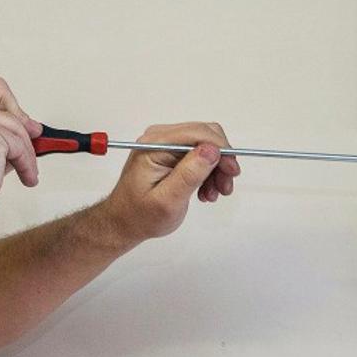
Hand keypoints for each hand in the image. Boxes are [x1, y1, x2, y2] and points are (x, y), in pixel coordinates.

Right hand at [0, 76, 42, 217]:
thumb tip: (27, 129)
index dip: (3, 103)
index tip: (16, 122)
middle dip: (18, 110)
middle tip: (30, 133)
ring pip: (14, 124)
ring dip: (26, 150)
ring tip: (25, 170)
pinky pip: (20, 143)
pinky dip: (27, 163)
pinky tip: (26, 176)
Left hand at [98, 122, 239, 242]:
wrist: (125, 223)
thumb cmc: (141, 216)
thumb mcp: (167, 200)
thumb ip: (189, 174)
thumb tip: (212, 150)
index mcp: (155, 145)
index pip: (198, 133)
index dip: (221, 149)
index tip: (232, 172)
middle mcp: (160, 138)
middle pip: (206, 136)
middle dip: (221, 161)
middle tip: (225, 187)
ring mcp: (166, 145)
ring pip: (207, 146)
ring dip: (217, 169)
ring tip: (213, 194)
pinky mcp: (172, 153)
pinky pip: (201, 155)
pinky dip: (209, 172)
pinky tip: (205, 191)